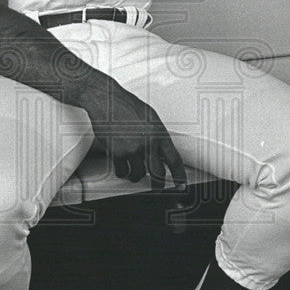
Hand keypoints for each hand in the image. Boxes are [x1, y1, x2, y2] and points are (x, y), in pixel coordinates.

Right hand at [83, 76, 187, 192]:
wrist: (107, 100)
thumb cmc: (127, 105)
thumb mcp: (150, 118)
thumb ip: (157, 135)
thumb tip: (161, 150)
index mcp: (159, 133)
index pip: (174, 160)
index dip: (180, 175)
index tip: (181, 183)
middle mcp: (148, 143)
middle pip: (158, 174)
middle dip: (158, 185)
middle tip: (157, 188)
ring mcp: (133, 149)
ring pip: (138, 174)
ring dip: (136, 176)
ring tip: (133, 172)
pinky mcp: (118, 153)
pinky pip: (122, 171)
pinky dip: (122, 171)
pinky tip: (122, 167)